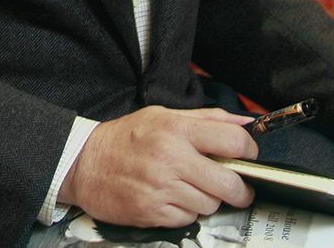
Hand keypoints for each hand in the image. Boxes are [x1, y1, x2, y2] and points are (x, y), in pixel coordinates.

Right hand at [59, 106, 257, 227]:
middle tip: (239, 188)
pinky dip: (187, 211)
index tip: (248, 156)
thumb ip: (206, 118)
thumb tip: (244, 123)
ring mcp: (162, 188)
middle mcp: (171, 158)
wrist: (84, 163)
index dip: (249, 151)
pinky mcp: (153, 212)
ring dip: (209, 199)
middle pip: (229, 182)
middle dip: (241, 189)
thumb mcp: (163, 116)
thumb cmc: (125, 138)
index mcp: (176, 129)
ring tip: (193, 187)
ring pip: (211, 204)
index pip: (232, 140)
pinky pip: (189, 218)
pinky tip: (174, 198)